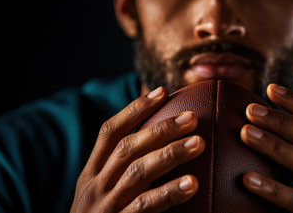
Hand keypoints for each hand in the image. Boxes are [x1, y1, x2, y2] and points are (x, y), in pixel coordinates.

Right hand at [70, 87, 204, 212]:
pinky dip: (169, 192)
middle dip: (161, 129)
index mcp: (92, 171)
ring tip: (199, 143)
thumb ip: (125, 168)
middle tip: (193, 117)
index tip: (162, 92)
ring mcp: (106, 205)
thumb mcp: (104, 190)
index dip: (135, 109)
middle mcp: (96, 185)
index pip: (110, 131)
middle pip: (128, 147)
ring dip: (169, 155)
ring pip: (137, 172)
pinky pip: (145, 206)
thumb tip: (163, 143)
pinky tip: (192, 183)